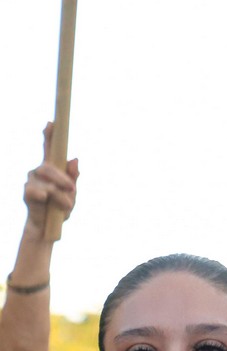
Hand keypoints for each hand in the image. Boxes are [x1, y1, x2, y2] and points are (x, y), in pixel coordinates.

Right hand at [23, 123, 79, 240]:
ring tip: (66, 204)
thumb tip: (75, 159)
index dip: (49, 135)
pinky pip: (38, 192)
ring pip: (47, 181)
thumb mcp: (72, 193)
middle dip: (62, 178)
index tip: (51, 122)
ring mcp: (31, 181)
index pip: (50, 149)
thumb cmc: (60, 208)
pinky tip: (47, 201)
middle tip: (72, 189)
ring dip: (60, 193)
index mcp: (52, 169)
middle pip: (48, 167)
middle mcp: (39, 171)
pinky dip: (48, 198)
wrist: (48, 227)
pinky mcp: (27, 192)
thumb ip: (73, 177)